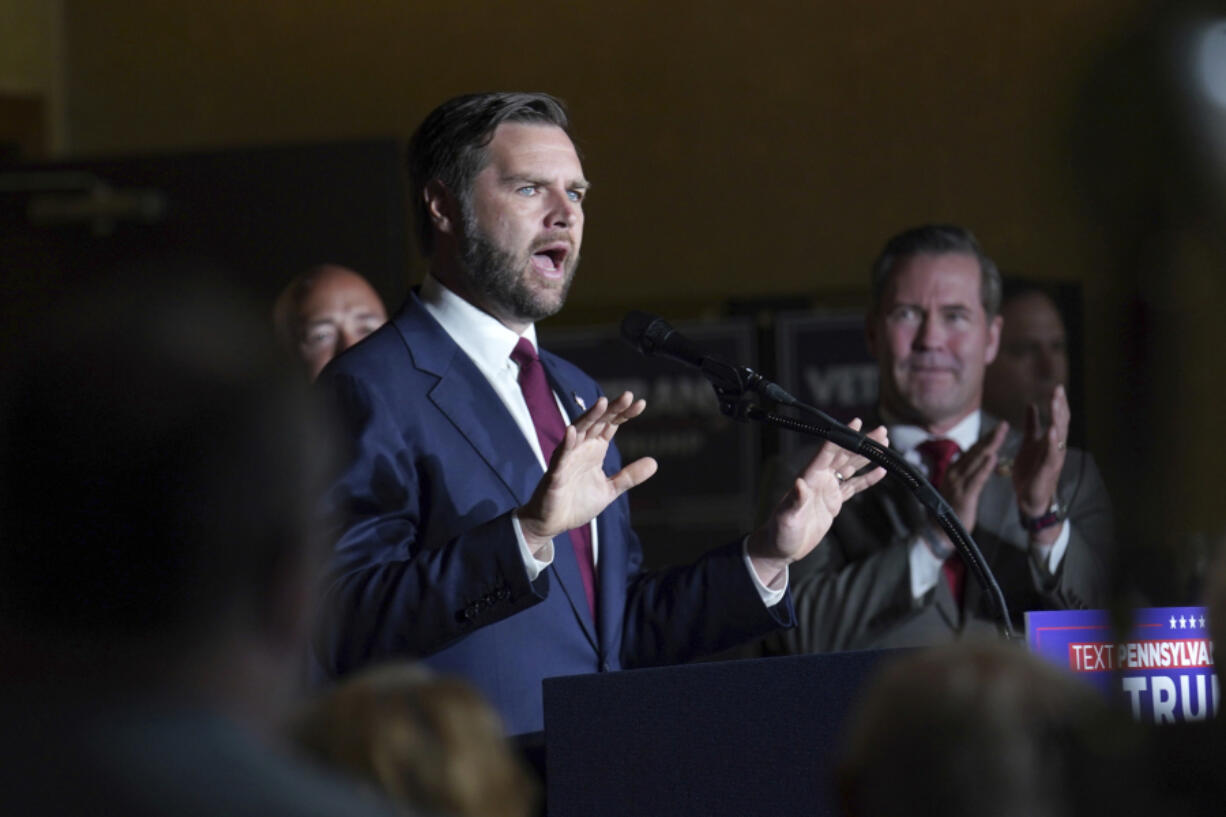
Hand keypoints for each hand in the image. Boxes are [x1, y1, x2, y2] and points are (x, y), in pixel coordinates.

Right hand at [517, 392, 656, 551]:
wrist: (554, 523)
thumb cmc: (578, 503)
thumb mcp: (609, 490)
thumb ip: (629, 476)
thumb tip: (655, 462)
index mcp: (595, 450)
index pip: (611, 425)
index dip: (624, 414)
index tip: (641, 403)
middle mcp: (581, 448)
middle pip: (597, 422)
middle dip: (611, 409)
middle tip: (627, 395)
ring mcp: (567, 458)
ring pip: (579, 431)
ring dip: (589, 417)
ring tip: (602, 403)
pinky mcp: (555, 472)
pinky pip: (561, 455)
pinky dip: (566, 442)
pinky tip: (572, 430)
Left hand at [747, 418, 887, 585]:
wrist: (782, 547)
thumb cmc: (780, 533)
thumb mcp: (786, 518)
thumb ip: (794, 501)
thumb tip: (800, 483)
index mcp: (809, 478)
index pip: (827, 453)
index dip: (841, 437)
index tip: (856, 423)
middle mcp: (819, 479)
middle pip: (844, 455)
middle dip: (863, 442)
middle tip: (882, 431)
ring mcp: (827, 489)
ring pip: (851, 468)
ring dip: (867, 456)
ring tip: (885, 444)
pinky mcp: (834, 502)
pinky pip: (853, 487)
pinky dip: (867, 479)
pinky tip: (880, 471)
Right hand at [936, 421, 1008, 532]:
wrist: (941, 531)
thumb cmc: (952, 509)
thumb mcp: (959, 487)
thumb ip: (968, 473)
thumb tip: (978, 459)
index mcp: (955, 470)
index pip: (972, 451)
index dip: (985, 439)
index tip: (998, 428)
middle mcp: (955, 473)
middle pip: (975, 451)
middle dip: (990, 437)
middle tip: (1003, 424)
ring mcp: (958, 483)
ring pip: (976, 461)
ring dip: (990, 446)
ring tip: (1001, 434)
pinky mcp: (964, 495)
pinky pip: (977, 479)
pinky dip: (985, 468)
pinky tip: (993, 457)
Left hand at [1012, 383, 1069, 518]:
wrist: (1029, 497)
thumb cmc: (1031, 470)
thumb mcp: (1029, 443)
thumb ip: (1032, 425)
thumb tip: (1031, 405)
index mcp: (1051, 440)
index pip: (1058, 418)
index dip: (1058, 403)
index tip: (1057, 387)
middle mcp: (1056, 447)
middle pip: (1061, 422)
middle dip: (1060, 406)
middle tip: (1058, 389)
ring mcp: (1054, 458)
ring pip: (1059, 435)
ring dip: (1057, 418)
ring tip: (1055, 402)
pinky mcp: (1048, 469)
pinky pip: (1052, 453)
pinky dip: (1052, 441)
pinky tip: (1051, 429)